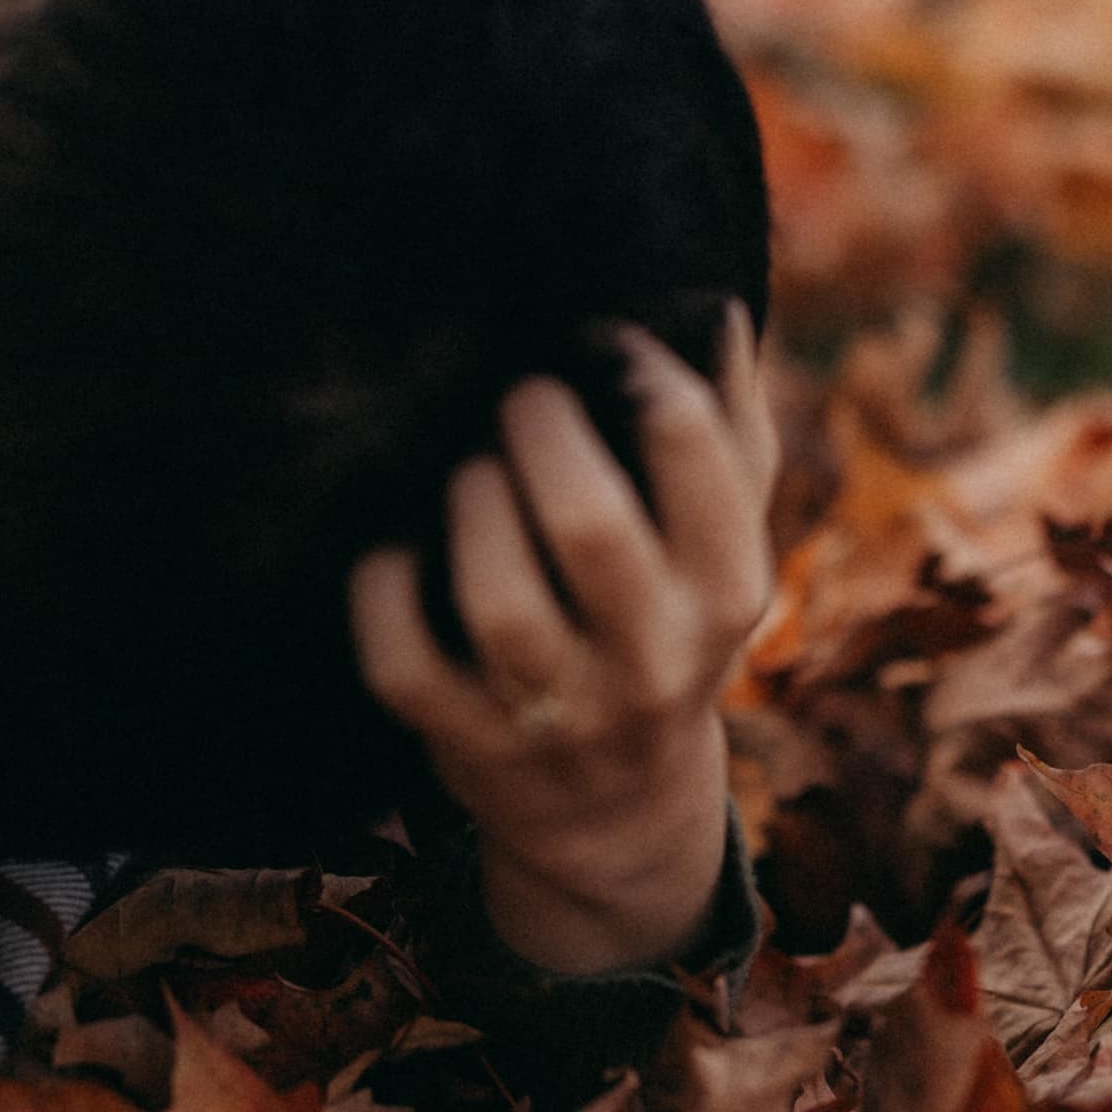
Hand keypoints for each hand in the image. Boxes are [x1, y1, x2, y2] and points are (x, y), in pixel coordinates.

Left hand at [353, 307, 780, 973]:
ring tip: (469, 472)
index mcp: (726, 587)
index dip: (634, 367)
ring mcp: (556, 708)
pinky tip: (395, 549)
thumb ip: (729, 425)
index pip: (694, 449)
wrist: (617, 806)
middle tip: (517, 398)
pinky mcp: (466, 742)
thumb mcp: (724, 540)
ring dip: (469, 503)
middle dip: (537, 429)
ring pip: (497, 599)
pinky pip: (402, 660)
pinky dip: (383, 589)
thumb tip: (706, 305)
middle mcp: (651, 656)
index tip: (597, 341)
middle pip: (588, 523)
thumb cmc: (668, 621)